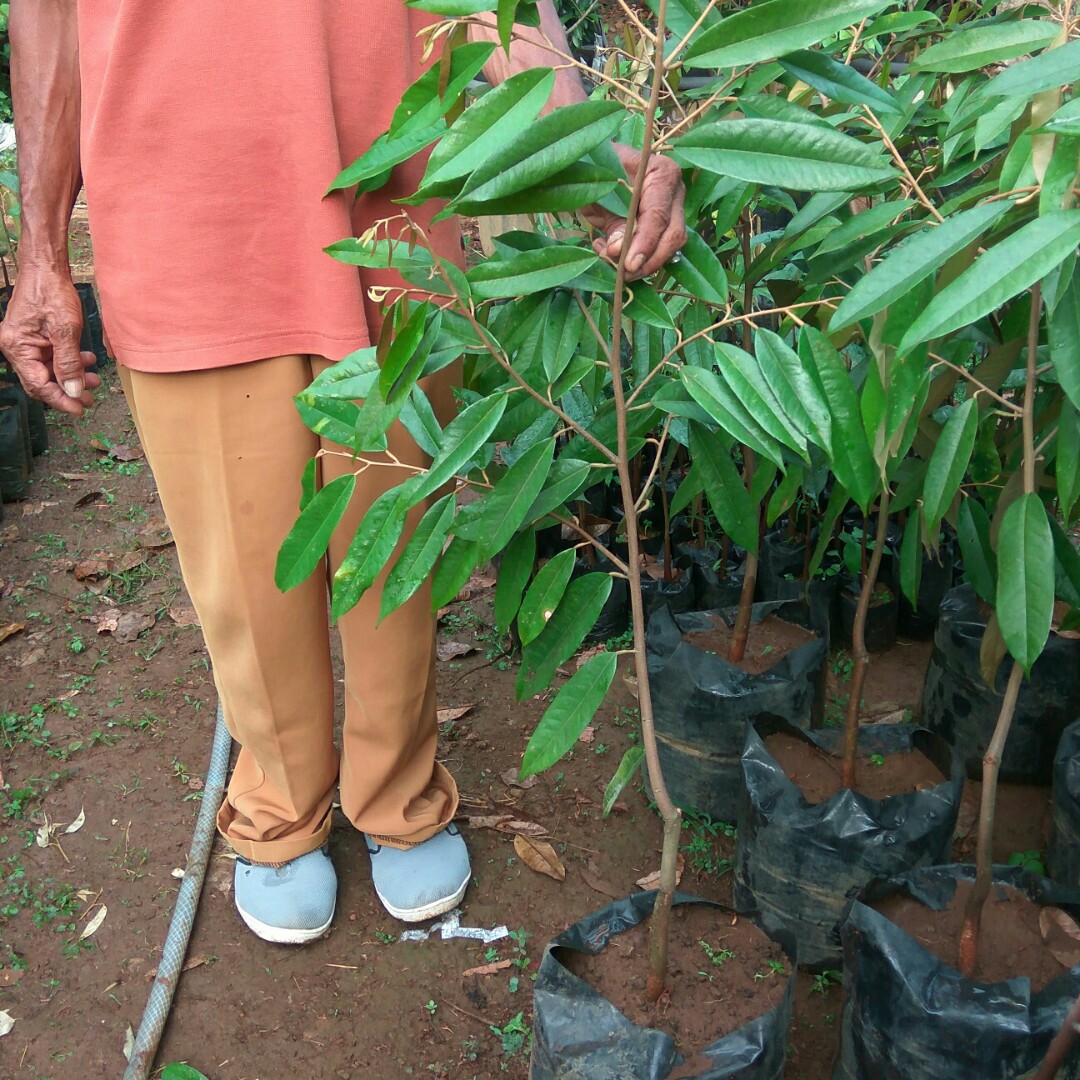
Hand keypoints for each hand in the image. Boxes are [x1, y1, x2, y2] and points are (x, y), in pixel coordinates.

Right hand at [0, 266, 99, 415]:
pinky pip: (52, 358)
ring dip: (72, 377)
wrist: (47, 268)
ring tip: (95, 379)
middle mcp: (16, 347)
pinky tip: (87, 361)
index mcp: (17, 347)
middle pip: (42, 381)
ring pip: (50, 370)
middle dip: (68, 390)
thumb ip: (69, 363)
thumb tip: (73, 391)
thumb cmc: (52, 293)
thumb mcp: (65, 330)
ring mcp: (25, 342)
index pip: (38, 384)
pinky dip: (70, 362)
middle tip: (91, 398)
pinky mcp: (36, 337)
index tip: (80, 409)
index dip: (60, 400)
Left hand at [580, 143, 687, 280]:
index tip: (628, 264)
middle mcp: (674, 192)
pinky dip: (636, 260)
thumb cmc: (597, 170)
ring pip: (669, 247)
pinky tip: (611, 254)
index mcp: (662, 174)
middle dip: (648, 260)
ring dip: (642, 264)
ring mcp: (672, 210)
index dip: (645, 243)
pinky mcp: (663, 227)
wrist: (594, 165)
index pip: (658, 216)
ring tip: (610, 260)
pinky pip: (657, 251)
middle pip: (672, 235)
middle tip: (622, 274)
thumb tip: (620, 251)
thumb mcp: (600, 194)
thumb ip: (613, 221)